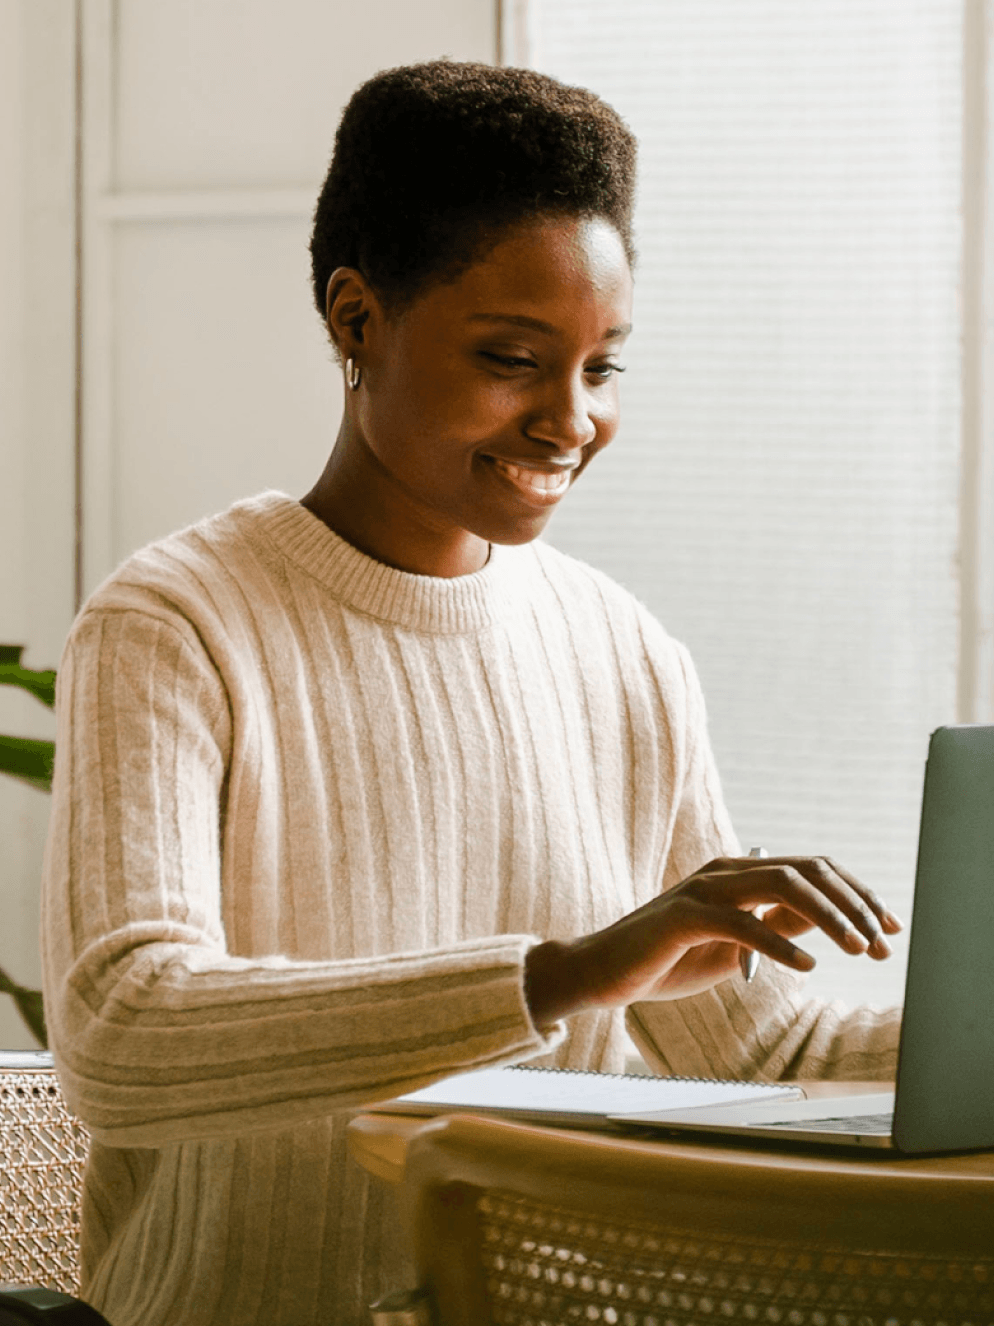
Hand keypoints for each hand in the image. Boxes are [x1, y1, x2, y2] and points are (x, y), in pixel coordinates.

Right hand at [524, 855, 902, 1026]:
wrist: (602, 971)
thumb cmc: (667, 959)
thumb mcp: (736, 946)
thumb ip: (774, 927)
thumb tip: (827, 923)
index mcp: (738, 873)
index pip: (812, 868)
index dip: (857, 893)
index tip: (889, 926)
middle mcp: (724, 870)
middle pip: (805, 869)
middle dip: (853, 903)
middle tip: (883, 942)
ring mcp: (702, 889)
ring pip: (780, 884)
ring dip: (827, 916)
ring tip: (856, 948)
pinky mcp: (683, 916)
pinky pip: (740, 922)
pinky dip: (778, 943)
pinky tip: (806, 966)